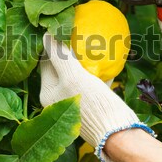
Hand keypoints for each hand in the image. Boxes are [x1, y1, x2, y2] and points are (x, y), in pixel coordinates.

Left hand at [39, 32, 153, 161]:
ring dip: (82, 60)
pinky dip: (96, 72)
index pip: (45, 62)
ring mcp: (75, 101)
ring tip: (90, 43)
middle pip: (60, 68)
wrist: (117, 132)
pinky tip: (105, 61)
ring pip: (76, 74)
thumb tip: (46, 36)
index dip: (51, 44)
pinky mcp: (91, 103)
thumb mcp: (73, 77)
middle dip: (67, 51)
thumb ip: (59, 57)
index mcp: (47, 93)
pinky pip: (91, 83)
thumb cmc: (92, 104)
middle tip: (75, 33)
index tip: (59, 29)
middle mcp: (58, 98)